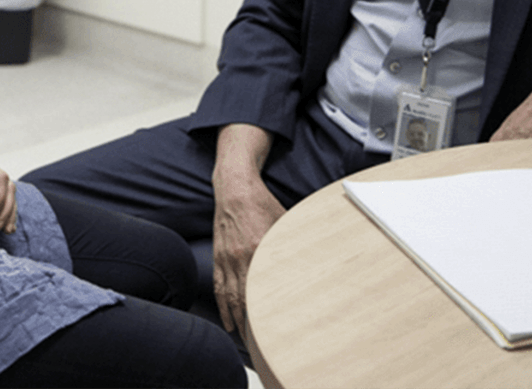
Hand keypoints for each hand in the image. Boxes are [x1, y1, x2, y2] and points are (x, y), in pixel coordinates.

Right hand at [211, 124, 285, 336]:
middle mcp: (241, 257)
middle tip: (261, 342)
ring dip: (237, 320)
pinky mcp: (219, 257)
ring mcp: (227, 258)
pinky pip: (219, 287)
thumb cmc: (263, 204)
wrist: (235, 189)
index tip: (277, 327)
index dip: (268, 310)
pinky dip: (223, 306)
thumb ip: (293, 244)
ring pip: (231, 297)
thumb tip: (312, 260)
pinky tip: (228, 319)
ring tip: (245, 338)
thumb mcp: (284, 223)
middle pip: (245, 299)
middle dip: (252, 323)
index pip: (264, 287)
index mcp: (259, 249)